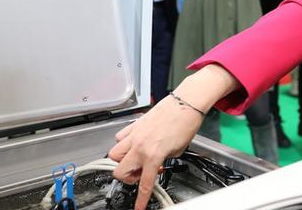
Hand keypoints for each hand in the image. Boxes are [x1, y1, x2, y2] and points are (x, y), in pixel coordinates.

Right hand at [109, 64, 238, 209]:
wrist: (187, 102)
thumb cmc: (186, 122)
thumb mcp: (179, 150)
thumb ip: (164, 159)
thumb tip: (158, 162)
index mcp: (153, 155)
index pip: (144, 184)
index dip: (141, 199)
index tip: (139, 207)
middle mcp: (140, 146)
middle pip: (119, 171)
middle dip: (128, 177)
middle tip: (141, 173)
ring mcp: (135, 134)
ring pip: (114, 153)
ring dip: (123, 160)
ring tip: (137, 158)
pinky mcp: (135, 124)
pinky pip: (120, 137)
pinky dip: (124, 143)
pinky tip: (136, 142)